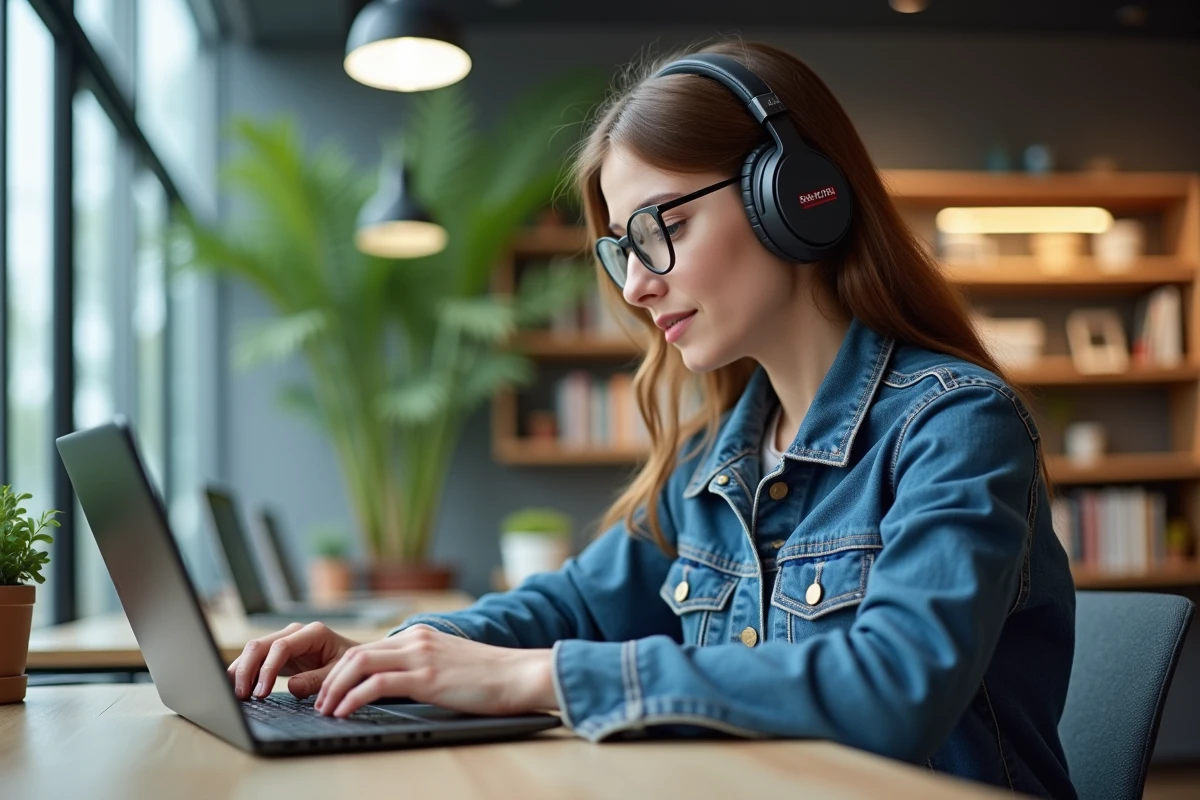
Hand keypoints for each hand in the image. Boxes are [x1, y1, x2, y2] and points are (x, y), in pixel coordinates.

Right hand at [227, 621, 359, 700]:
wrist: (354, 659)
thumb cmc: (349, 665)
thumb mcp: (339, 673)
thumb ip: (317, 680)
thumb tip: (292, 686)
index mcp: (313, 633)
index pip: (281, 647)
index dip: (268, 669)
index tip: (261, 693)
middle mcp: (295, 633)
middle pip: (260, 645)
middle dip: (247, 670)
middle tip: (242, 696)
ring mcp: (284, 640)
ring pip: (253, 650)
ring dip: (241, 671)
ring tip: (238, 695)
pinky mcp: (278, 652)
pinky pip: (257, 659)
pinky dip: (246, 672)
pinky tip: (242, 689)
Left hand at [314, 625, 557, 718]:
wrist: (521, 674)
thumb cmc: (492, 677)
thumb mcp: (450, 665)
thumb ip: (424, 668)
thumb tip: (400, 687)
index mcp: (420, 635)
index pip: (368, 648)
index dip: (342, 671)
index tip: (330, 692)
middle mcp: (416, 639)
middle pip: (356, 653)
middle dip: (330, 680)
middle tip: (319, 703)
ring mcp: (420, 655)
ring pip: (359, 664)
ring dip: (335, 689)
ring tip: (326, 710)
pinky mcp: (426, 676)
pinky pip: (376, 684)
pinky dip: (353, 698)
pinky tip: (345, 713)